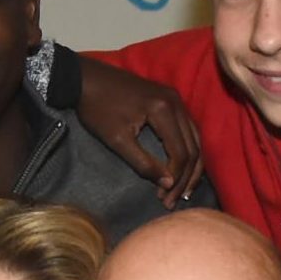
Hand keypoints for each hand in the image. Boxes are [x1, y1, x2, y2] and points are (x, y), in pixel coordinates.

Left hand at [76, 58, 202, 205]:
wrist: (86, 78)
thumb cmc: (98, 109)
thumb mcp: (118, 140)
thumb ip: (143, 163)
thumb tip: (167, 184)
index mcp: (164, 110)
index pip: (181, 152)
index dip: (175, 178)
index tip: (164, 198)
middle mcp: (176, 102)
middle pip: (193, 147)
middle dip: (186, 177)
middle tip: (173, 201)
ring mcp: (175, 98)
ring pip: (194, 139)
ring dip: (190, 166)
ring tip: (181, 190)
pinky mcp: (170, 99)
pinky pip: (187, 129)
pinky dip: (187, 150)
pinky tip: (181, 167)